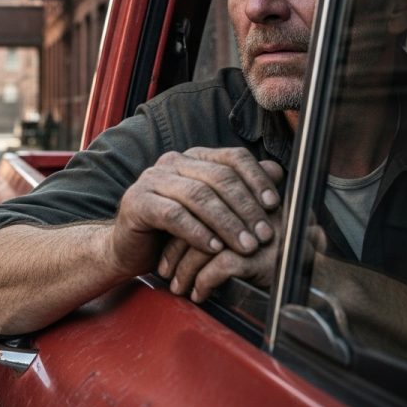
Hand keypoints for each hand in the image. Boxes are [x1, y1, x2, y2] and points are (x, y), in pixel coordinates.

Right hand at [110, 148, 282, 279]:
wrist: (130, 249)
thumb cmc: (175, 230)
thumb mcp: (212, 212)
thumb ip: (241, 190)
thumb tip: (277, 171)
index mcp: (193, 158)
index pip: (233, 157)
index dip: (257, 179)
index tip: (274, 205)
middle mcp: (172, 162)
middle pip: (218, 177)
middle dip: (246, 207)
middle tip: (264, 235)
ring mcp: (152, 179)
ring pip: (198, 195)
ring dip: (227, 223)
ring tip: (245, 246)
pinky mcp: (137, 202)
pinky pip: (173, 214)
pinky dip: (197, 232)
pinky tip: (213, 248)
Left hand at [159, 209, 326, 301]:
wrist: (322, 290)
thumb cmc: (284, 263)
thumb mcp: (256, 235)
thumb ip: (231, 220)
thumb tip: (191, 219)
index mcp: (253, 202)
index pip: (206, 201)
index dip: (184, 224)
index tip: (168, 243)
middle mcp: (256, 214)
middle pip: (200, 220)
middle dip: (176, 249)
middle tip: (164, 269)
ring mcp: (259, 235)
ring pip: (204, 245)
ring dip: (185, 270)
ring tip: (177, 286)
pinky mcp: (260, 260)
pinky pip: (219, 267)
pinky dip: (203, 282)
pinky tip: (198, 294)